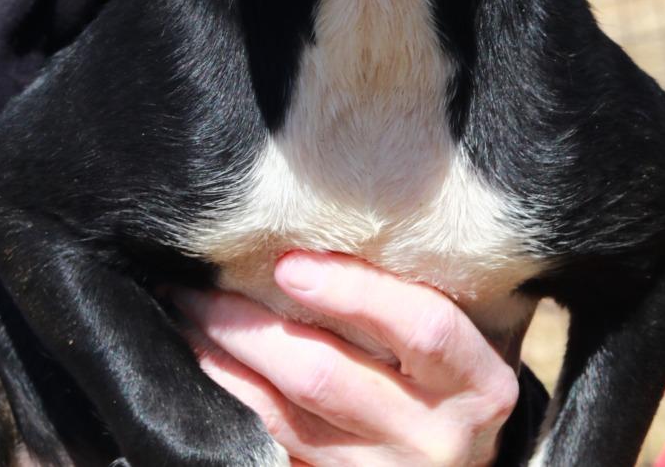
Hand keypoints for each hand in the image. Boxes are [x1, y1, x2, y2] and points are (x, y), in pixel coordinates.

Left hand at [173, 252, 518, 465]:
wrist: (463, 464)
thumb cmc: (456, 374)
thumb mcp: (465, 337)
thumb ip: (417, 291)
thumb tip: (323, 223)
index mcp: (477, 383)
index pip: (422, 327)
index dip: (355, 292)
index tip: (289, 262)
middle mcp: (435, 436)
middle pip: (330, 376)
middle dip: (254, 326)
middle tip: (204, 281)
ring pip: (287, 411)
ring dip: (226, 352)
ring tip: (186, 304)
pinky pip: (273, 435)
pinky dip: (232, 387)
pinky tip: (204, 351)